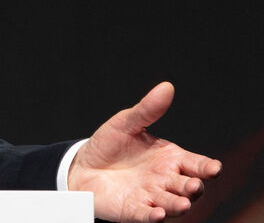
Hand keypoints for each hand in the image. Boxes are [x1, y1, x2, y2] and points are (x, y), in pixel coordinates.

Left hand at [69, 82, 221, 221]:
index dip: (207, 168)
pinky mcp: (133, 210)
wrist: (82, 166)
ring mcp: (151, 196)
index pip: (196, 165)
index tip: (214, 168)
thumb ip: (147, 110)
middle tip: (194, 185)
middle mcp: (166, 180)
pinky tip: (156, 214)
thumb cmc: (110, 145)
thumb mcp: (126, 124)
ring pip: (171, 204)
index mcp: (170, 159)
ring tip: (184, 204)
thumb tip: (166, 87)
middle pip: (188, 187)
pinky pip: (145, 215)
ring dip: (178, 205)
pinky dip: (152, 216)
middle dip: (193, 187)